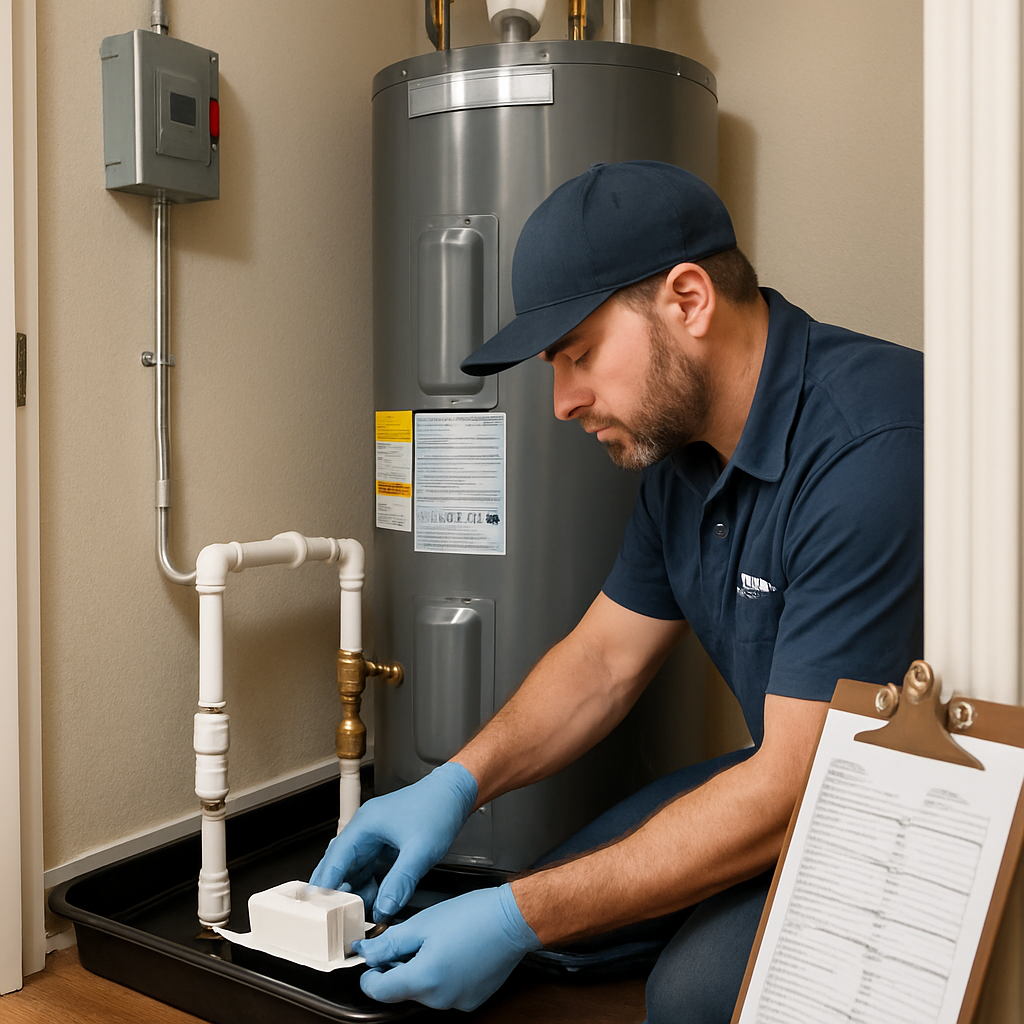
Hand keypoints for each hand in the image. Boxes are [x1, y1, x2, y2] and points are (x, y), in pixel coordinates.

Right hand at [309, 761, 476, 921]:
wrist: (455, 794)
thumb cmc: (437, 808)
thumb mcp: (420, 849)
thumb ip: (401, 880)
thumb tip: (384, 908)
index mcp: (365, 825)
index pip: (336, 859)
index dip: (324, 885)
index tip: (316, 909)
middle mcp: (365, 831)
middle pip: (339, 866)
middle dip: (334, 891)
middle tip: (332, 919)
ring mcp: (374, 838)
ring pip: (353, 871)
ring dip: (353, 892)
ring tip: (356, 915)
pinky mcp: (385, 846)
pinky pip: (368, 871)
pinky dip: (368, 887)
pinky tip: (374, 902)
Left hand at [353, 884, 540, 1010]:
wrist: (513, 920)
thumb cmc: (472, 916)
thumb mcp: (422, 923)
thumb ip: (390, 943)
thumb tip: (366, 952)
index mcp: (424, 980)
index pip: (380, 992)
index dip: (370, 975)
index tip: (372, 960)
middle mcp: (440, 1000)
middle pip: (404, 990)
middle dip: (399, 967)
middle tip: (408, 939)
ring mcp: (458, 1003)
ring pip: (425, 991)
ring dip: (421, 971)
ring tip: (435, 941)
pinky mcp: (472, 1000)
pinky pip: (446, 992)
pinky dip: (442, 976)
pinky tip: (452, 951)